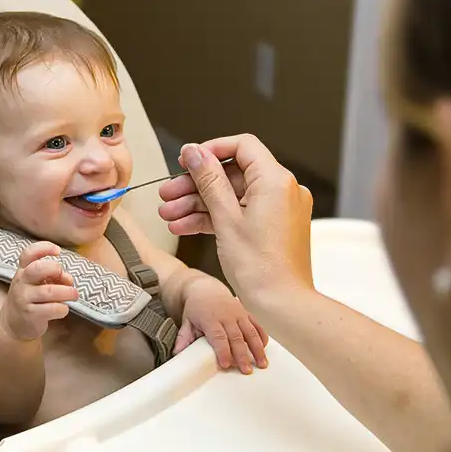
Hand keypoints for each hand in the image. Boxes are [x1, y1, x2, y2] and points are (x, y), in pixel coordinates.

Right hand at [0, 242, 78, 340]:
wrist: (13, 324)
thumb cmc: (30, 298)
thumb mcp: (37, 283)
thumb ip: (53, 276)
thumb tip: (68, 279)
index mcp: (23, 270)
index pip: (28, 254)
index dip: (44, 248)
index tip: (58, 251)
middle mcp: (21, 282)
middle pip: (38, 269)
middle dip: (56, 270)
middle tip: (66, 278)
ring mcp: (24, 299)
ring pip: (49, 291)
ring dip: (67, 292)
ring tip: (73, 295)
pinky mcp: (30, 315)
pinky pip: (51, 309)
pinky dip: (62, 308)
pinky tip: (63, 309)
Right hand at [158, 135, 313, 303]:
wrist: (282, 305)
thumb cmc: (261, 268)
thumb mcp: (225, 218)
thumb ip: (209, 180)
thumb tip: (194, 152)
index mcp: (275, 181)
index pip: (242, 146)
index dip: (211, 150)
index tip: (187, 160)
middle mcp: (282, 190)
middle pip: (231, 174)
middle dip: (195, 185)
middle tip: (168, 194)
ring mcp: (278, 210)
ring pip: (231, 196)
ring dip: (198, 204)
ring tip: (169, 216)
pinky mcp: (272, 227)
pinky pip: (239, 213)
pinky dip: (214, 218)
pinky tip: (185, 227)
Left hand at [174, 278, 268, 372]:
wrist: (205, 289)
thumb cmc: (196, 308)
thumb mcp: (186, 321)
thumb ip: (183, 337)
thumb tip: (177, 354)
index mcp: (210, 318)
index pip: (218, 337)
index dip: (223, 351)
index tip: (226, 365)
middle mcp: (226, 315)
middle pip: (236, 337)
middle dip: (242, 355)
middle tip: (246, 371)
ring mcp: (238, 313)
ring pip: (250, 332)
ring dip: (257, 349)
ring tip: (262, 364)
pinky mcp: (246, 313)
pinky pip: (256, 325)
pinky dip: (262, 337)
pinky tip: (264, 350)